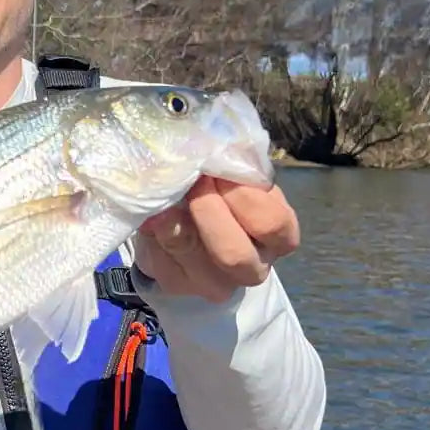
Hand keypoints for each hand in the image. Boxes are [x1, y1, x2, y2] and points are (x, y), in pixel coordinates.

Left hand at [135, 176, 300, 303]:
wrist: (189, 222)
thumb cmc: (225, 192)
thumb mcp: (239, 177)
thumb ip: (237, 165)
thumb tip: (222, 145)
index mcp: (278, 238)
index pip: (272, 223)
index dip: (244, 193)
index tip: (220, 169)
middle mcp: (252, 267)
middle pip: (233, 253)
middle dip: (207, 210)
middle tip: (193, 181)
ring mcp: (214, 283)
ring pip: (188, 251)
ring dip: (172, 216)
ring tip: (166, 192)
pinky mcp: (176, 284)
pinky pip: (158, 256)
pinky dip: (151, 227)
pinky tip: (152, 211)